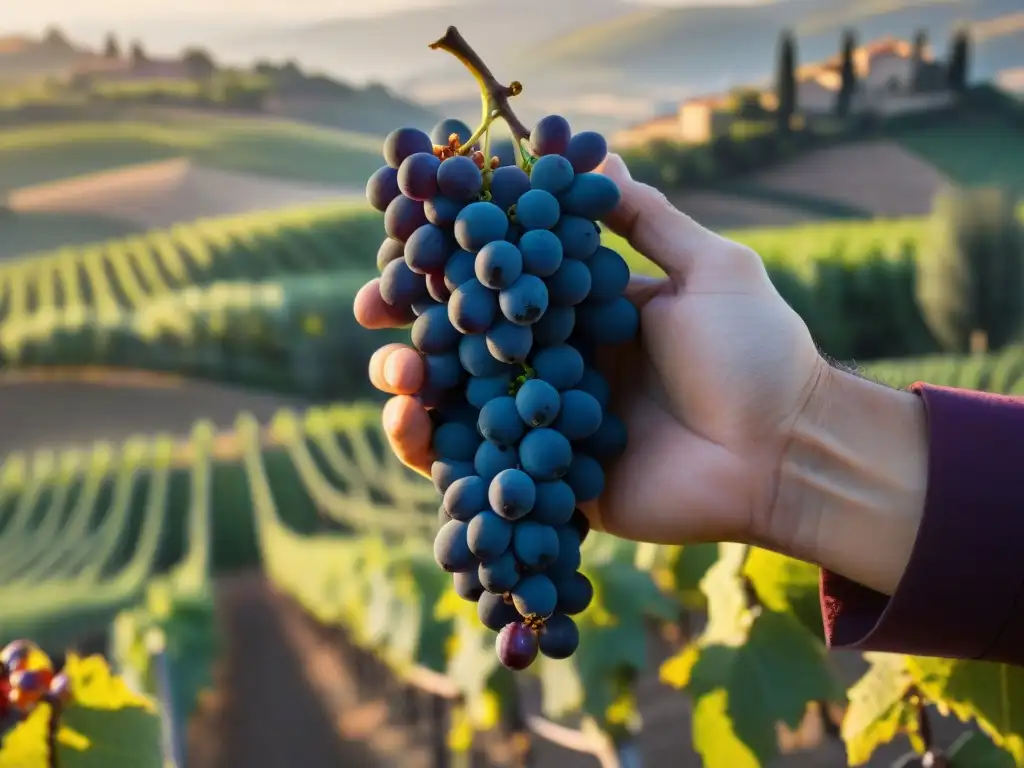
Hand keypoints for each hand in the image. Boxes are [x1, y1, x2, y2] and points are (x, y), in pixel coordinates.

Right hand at [354, 154, 831, 556]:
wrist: (784, 450)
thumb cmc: (757, 353)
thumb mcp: (711, 268)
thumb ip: (647, 219)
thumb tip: (597, 156)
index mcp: (583, 315)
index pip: (499, 284)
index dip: (449, 266)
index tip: (402, 245)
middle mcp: (556, 367)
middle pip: (463, 344)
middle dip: (409, 326)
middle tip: (371, 310)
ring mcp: (547, 428)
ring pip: (458, 406)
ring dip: (411, 387)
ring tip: (400, 377)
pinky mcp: (551, 483)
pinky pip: (481, 471)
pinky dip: (435, 453)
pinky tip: (414, 427)